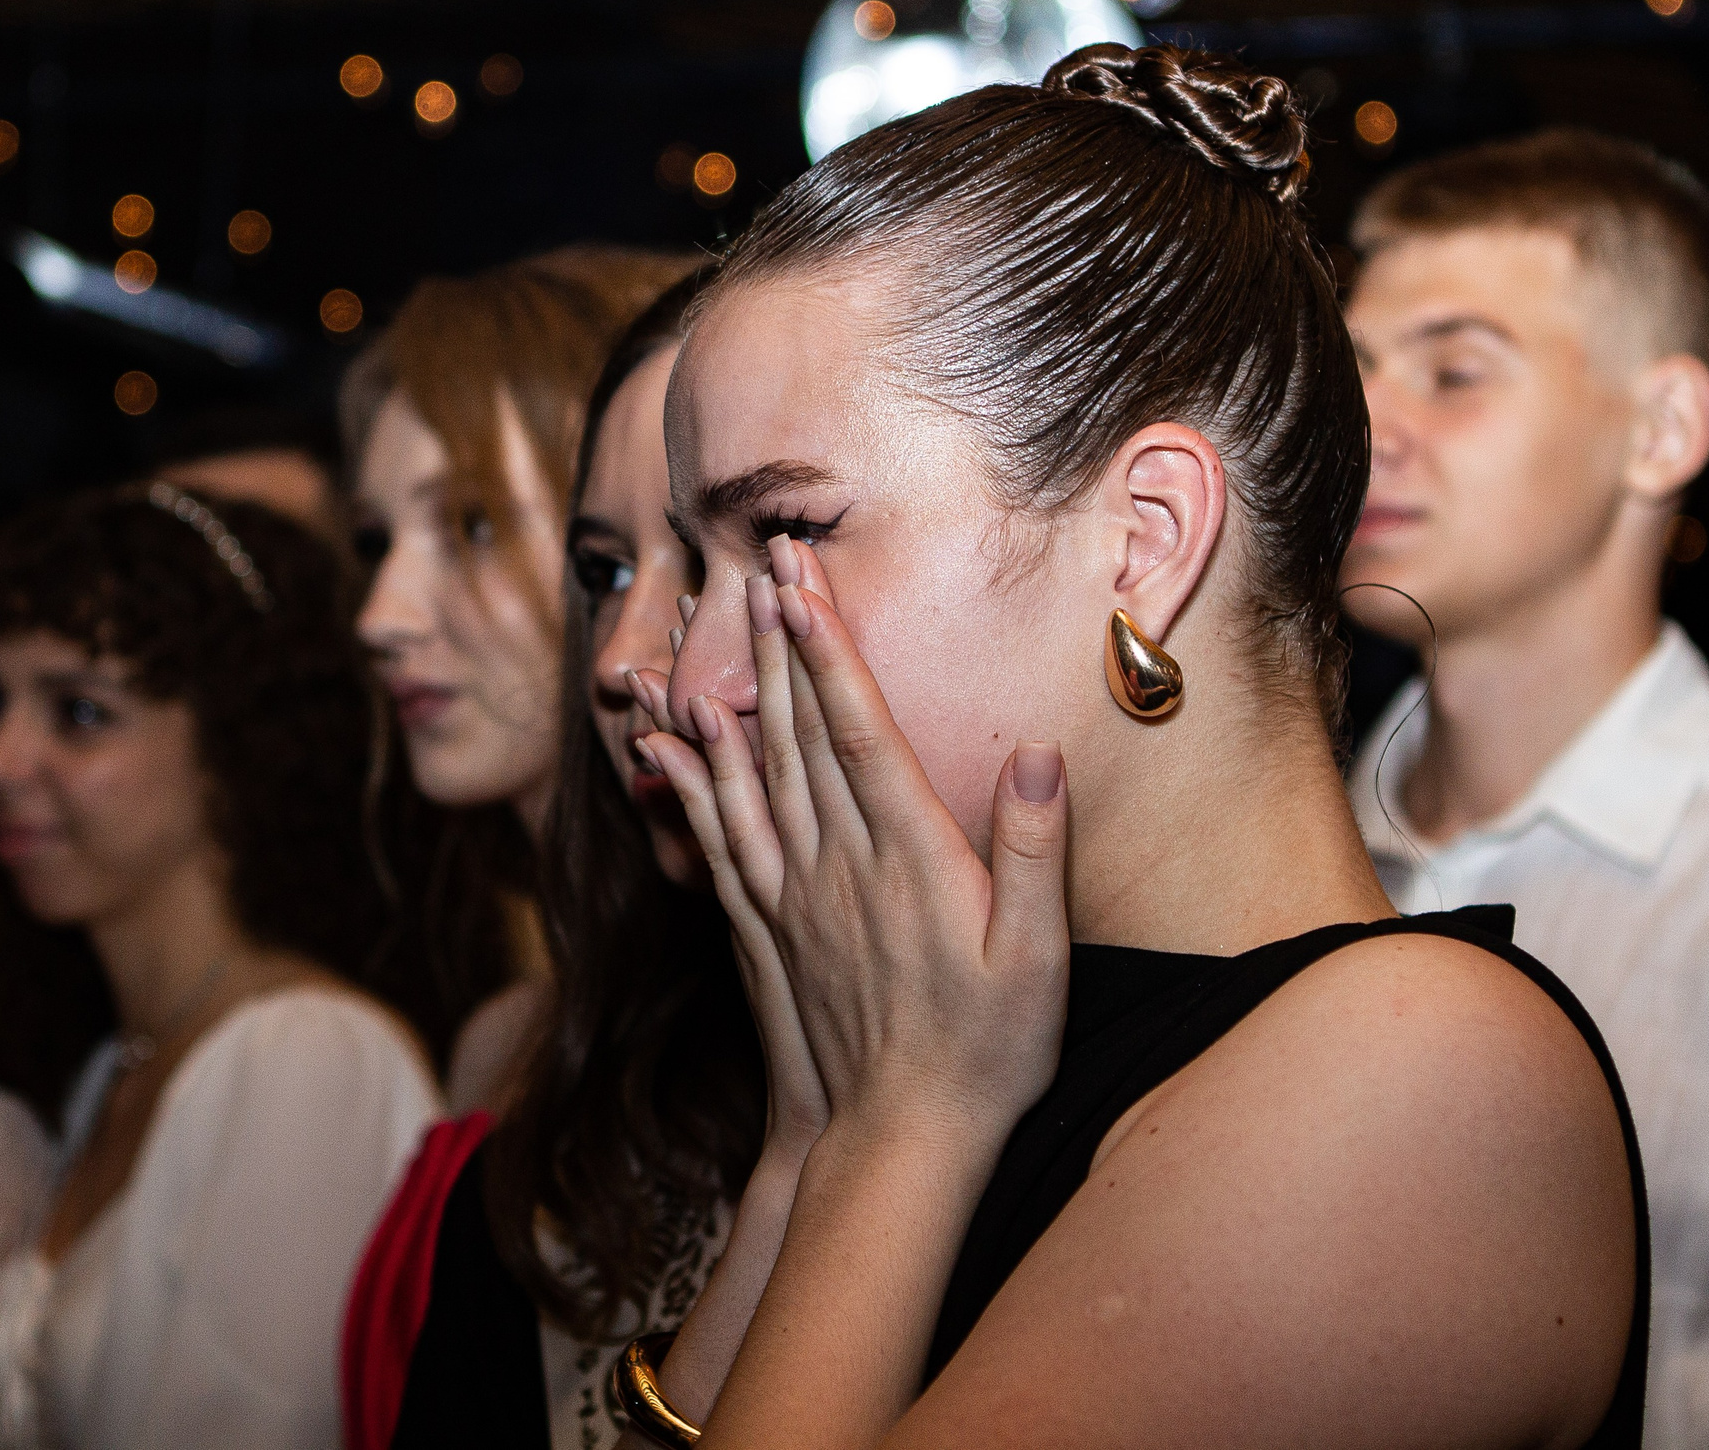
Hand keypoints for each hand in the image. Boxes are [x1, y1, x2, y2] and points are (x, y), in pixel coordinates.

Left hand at [638, 535, 1070, 1166]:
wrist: (895, 1144)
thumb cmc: (985, 1054)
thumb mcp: (1037, 958)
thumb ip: (1034, 851)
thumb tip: (1035, 753)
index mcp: (908, 858)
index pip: (858, 731)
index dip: (829, 650)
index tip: (804, 582)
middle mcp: (838, 865)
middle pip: (799, 733)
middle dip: (783, 642)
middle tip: (764, 565)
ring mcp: (792, 897)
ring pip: (753, 774)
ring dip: (737, 691)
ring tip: (719, 624)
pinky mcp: (765, 930)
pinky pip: (717, 840)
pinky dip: (691, 783)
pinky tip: (670, 744)